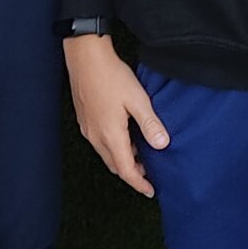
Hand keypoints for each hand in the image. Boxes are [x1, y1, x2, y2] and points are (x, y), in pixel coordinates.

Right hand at [65, 35, 167, 197]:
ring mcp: (88, 129)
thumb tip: (162, 145)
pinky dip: (114, 147)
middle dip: (132, 172)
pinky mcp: (85, 119)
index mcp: (110, 135)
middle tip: (149, 172)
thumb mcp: (137, 99)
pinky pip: (100, 142)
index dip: (139, 183)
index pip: (126, 170)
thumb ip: (150, 124)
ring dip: (123, 158)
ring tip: (141, 153)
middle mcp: (96, 137)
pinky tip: (125, 135)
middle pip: (115, 165)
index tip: (151, 191)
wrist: (85, 57)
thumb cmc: (111, 76)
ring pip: (106, 154)